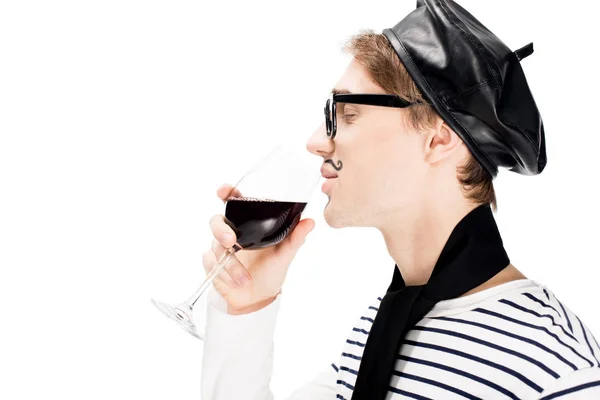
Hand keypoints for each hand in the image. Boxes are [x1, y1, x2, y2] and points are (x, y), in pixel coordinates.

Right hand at [203, 184, 314, 314]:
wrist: (259, 298)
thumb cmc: (272, 270)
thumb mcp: (285, 254)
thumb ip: (295, 237)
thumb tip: (310, 222)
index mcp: (249, 223)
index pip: (233, 201)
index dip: (226, 192)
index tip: (224, 191)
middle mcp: (233, 231)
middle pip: (216, 221)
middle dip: (221, 230)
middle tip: (232, 242)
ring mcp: (220, 247)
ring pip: (215, 246)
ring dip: (230, 265)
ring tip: (244, 279)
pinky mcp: (212, 263)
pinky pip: (211, 263)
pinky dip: (224, 274)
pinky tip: (235, 282)